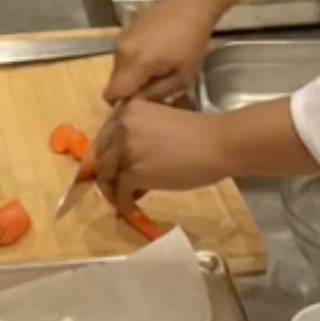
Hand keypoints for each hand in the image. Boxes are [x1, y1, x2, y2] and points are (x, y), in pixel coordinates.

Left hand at [91, 100, 232, 213]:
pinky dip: (123, 203)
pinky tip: (131, 209)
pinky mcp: (134, 172)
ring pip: (106, 175)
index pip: (106, 136)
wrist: (218, 144)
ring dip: (111, 191)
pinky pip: (120, 191)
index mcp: (129, 110)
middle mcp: (122, 126)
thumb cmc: (199, 134)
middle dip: (107, 174)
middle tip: (115, 188)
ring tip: (121, 201)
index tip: (114, 168)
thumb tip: (128, 164)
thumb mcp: (162, 124)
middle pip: (101, 155)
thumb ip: (140, 137)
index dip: (109, 155)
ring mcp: (126, 149)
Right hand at [102, 0, 216, 106]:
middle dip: (129, 89)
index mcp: (135, 63)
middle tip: (153, 86)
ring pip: (118, 68)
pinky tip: (154, 53)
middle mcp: (121, 51)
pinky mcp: (124, 30)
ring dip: (131, 74)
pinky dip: (133, 60)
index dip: (121, 104)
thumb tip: (138, 104)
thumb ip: (157, 94)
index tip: (139, 104)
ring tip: (156, 68)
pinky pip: (122, 54)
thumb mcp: (183, 76)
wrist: (191, 4)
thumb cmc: (192, 42)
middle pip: (115, 82)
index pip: (111, 94)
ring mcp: (121, 38)